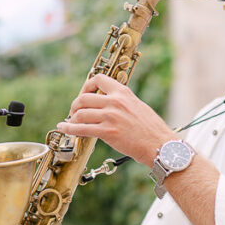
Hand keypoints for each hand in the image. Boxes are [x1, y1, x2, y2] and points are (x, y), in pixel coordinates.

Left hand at [56, 75, 174, 166]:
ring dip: (72, 119)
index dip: (87, 86)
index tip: (84, 94)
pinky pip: (81, 129)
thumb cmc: (152, 129)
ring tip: (71, 123)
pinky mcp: (107, 132)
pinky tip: (64, 128)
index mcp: (123, 93)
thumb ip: (121, 102)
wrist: (160, 145)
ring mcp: (110, 117)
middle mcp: (115, 102)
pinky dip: (69, 128)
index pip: (98, 79)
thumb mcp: (137, 106)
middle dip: (75, 106)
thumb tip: (106, 103)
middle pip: (84, 98)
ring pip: (80, 113)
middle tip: (74, 112)